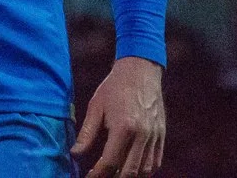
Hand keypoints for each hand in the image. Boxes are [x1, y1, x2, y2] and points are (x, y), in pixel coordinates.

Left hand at [71, 56, 164, 177]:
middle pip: (129, 172)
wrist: (140, 69)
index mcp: (124, 127)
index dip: (97, 175)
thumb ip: (87, 133)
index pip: (110, 162)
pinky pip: (156, 161)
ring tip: (115, 175)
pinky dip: (144, 171)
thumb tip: (75, 154)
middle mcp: (142, 134)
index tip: (89, 177)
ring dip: (130, 177)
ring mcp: (154, 135)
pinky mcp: (161, 134)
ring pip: (145, 170)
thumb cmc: (115, 87)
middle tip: (101, 177)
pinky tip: (132, 169)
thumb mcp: (96, 107)